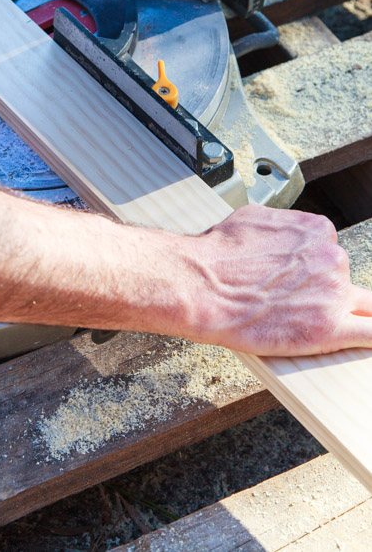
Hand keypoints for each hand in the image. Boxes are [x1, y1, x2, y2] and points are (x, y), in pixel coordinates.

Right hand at [183, 205, 371, 355]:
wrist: (201, 284)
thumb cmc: (219, 252)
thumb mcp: (256, 218)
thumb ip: (285, 227)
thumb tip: (288, 235)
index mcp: (318, 231)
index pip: (330, 253)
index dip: (313, 270)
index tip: (298, 281)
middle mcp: (332, 258)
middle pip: (343, 280)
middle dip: (323, 291)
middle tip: (293, 301)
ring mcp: (334, 293)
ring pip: (357, 307)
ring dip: (332, 313)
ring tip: (298, 318)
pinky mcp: (331, 329)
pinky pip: (370, 334)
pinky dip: (365, 335)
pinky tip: (358, 337)